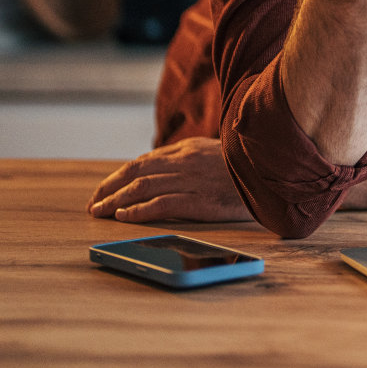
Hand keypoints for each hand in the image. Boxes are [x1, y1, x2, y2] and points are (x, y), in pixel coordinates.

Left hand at [87, 137, 251, 223]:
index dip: (118, 176)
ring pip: (142, 188)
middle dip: (109, 189)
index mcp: (188, 150)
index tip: (104, 190)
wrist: (273, 172)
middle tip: (93, 204)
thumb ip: (192, 158)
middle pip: (135, 174)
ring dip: (116, 201)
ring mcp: (191, 180)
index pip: (142, 161)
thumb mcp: (217, 153)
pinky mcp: (198, 200)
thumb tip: (167, 168)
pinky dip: (138, 211)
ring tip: (100, 212)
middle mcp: (184, 162)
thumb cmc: (247, 166)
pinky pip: (161, 205)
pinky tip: (124, 217)